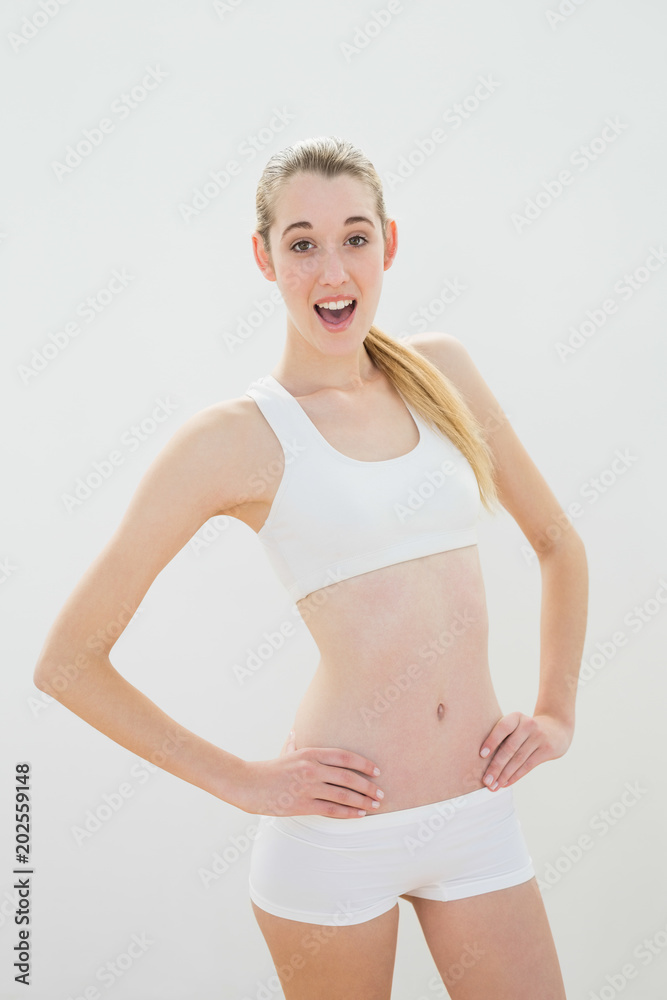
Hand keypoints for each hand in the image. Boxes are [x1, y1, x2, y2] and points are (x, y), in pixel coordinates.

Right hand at [237, 729, 384, 817]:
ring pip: (343, 795)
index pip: (344, 756)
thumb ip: (295, 742)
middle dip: (368, 786)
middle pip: (348, 777)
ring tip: (374, 805)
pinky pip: (331, 810)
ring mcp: (308, 787)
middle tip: (381, 792)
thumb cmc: (268, 769)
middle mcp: (311, 768)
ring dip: (362, 801)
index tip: (376, 770)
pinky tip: (359, 814)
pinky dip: (348, 812)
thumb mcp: (285, 751)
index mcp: (310, 753)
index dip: (363, 764)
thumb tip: (297, 731)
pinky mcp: (302, 805)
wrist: (248, 785)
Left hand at [479, 712, 572, 790]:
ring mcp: (539, 737)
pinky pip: (528, 766)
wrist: (556, 729)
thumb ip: (503, 737)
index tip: (481, 755)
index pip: (503, 728)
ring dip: (504, 775)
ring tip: (494, 786)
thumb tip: (482, 760)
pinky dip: (515, 776)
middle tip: (486, 780)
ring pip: (518, 759)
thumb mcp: (516, 725)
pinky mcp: (547, 749)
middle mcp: (528, 725)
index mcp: (517, 716)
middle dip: (496, 766)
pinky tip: (506, 783)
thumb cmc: (526, 730)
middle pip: (509, 748)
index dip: (492, 741)